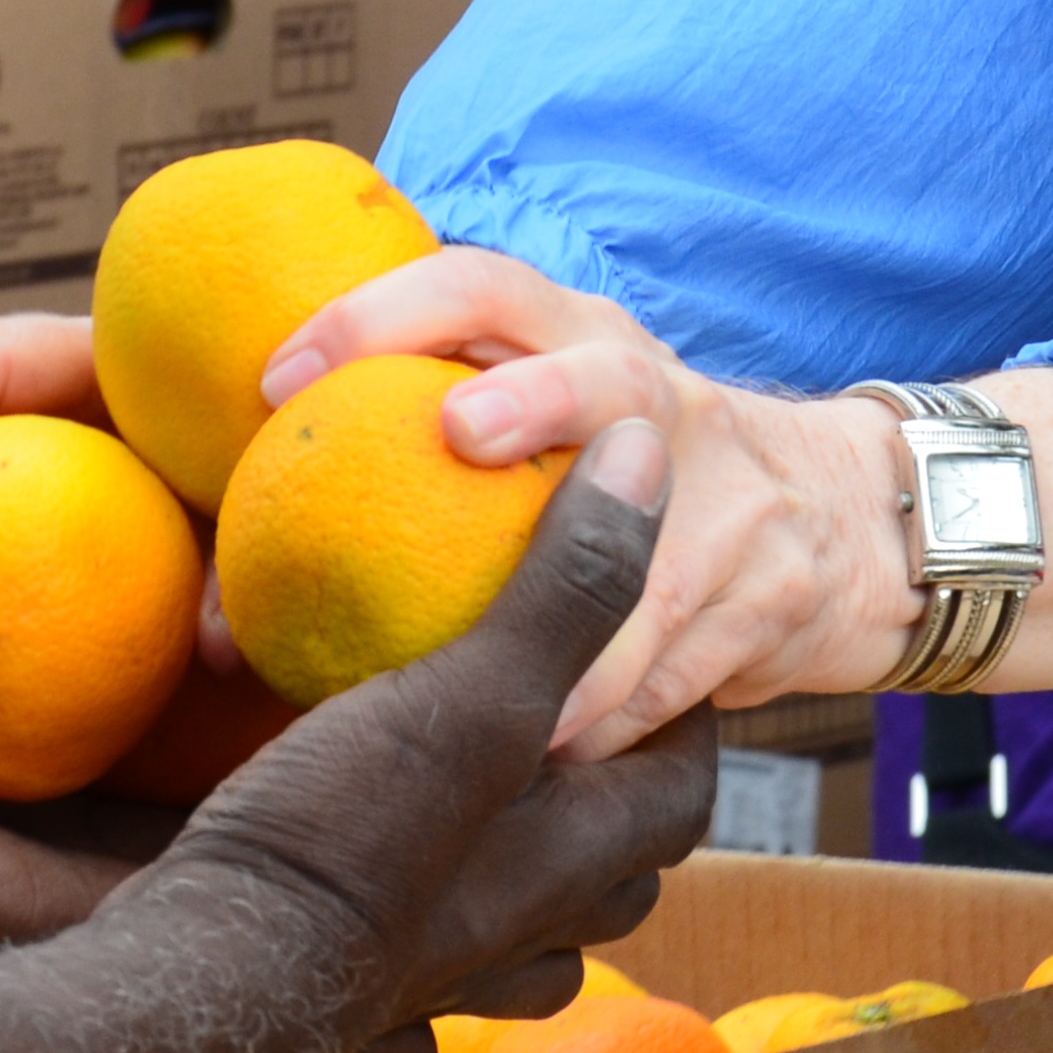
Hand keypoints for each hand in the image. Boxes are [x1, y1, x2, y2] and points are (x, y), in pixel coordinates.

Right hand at [129, 419, 718, 1052]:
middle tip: (581, 705)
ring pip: (520, 939)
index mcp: (575, 868)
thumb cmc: (346, 840)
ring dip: (521, 874)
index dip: (691, 717)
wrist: (192, 987)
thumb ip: (568, 588)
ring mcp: (433, 988)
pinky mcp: (346, 1011)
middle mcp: (520, 940)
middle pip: (612, 874)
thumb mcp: (473, 695)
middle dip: (613, 796)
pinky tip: (378, 888)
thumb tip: (647, 455)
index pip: (685, 791)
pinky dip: (415, 943)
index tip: (663, 643)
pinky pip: (411, 989)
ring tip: (489, 793)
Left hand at [259, 249, 918, 758]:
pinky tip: (548, 766)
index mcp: (581, 344)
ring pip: (651, 558)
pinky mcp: (771, 595)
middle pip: (606, 374)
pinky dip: (610, 719)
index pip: (483, 285)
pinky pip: (678, 670)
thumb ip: (415, 466)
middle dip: (540, 394)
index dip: (382, 312)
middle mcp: (659, 398)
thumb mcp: (548, 431)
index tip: (282, 374)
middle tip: (461, 431)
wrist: (842, 525)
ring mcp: (729, 495)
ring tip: (501, 707)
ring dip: (573, 637)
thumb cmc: (620, 489)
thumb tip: (210, 596)